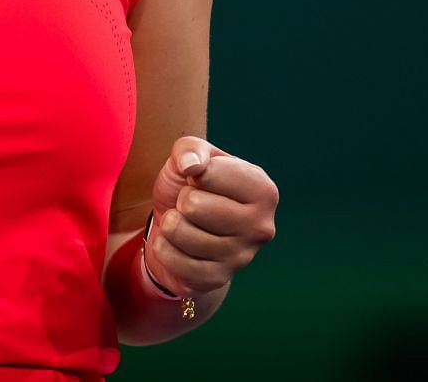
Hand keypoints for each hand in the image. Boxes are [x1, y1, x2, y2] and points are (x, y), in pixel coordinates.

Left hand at [144, 136, 278, 297]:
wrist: (182, 230)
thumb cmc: (191, 186)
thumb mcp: (191, 156)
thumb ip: (190, 149)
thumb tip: (191, 166)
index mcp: (263, 190)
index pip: (209, 173)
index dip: (193, 173)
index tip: (201, 181)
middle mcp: (261, 227)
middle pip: (193, 205)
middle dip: (182, 200)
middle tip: (193, 206)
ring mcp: (241, 257)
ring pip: (178, 231)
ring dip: (172, 223)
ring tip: (186, 223)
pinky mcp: (216, 280)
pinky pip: (171, 258)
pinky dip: (164, 247)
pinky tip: (178, 245)